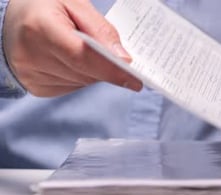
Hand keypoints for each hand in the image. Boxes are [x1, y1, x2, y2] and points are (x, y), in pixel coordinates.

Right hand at [3, 0, 141, 96]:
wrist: (10, 20)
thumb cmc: (45, 6)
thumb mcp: (74, 3)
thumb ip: (101, 30)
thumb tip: (124, 60)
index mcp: (40, 28)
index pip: (82, 57)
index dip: (111, 70)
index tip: (135, 81)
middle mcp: (31, 56)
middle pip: (86, 72)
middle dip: (105, 66)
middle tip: (112, 54)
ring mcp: (31, 75)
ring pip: (82, 82)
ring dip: (92, 70)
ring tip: (81, 48)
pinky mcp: (36, 87)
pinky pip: (73, 86)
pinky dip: (80, 75)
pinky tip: (70, 60)